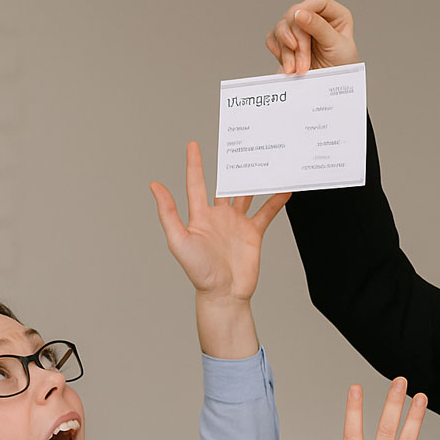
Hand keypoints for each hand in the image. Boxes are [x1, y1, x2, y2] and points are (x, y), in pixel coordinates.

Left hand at [150, 142, 289, 302]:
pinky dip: (275, 201)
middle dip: (229, 167)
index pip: (196, 184)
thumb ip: (168, 213)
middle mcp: (219, 217)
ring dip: (254, 180)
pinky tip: (284, 189)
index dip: (194, 164)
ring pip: (247, 195)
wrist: (224, 294)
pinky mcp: (253, 234)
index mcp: (200, 216)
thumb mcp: (178, 240)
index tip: (193, 145)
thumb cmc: (198, 271)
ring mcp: (237, 224)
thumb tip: (155, 186)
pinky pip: (266, 213)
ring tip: (263, 160)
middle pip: (225, 185)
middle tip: (236, 146)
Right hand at [266, 0, 358, 74]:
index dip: (307, 10)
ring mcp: (299, 31)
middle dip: (297, 41)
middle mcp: (315, 20)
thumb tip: (300, 13)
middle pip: (295, 15)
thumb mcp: (336, 47)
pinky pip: (272, 39)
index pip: (317, 1)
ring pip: (281, 27)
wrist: (331, 92)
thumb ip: (319, 28)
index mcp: (333, 16)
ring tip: (297, 70)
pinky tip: (289, 66)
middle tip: (303, 64)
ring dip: (287, 51)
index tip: (300, 23)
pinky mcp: (286, 44)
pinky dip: (278, 53)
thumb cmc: (342, 70)